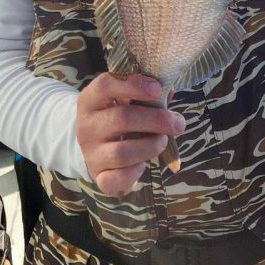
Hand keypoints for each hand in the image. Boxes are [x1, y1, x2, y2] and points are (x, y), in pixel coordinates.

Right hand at [75, 73, 184, 195]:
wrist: (93, 146)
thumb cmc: (115, 115)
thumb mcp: (123, 99)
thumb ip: (145, 93)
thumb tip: (167, 91)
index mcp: (90, 100)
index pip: (105, 85)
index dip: (133, 85)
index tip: (157, 89)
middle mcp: (86, 125)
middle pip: (121, 119)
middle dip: (155, 120)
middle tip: (177, 123)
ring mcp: (90, 152)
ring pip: (121, 152)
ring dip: (150, 147)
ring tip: (162, 141)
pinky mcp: (97, 176)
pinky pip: (115, 179)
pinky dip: (134, 173)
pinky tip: (143, 165)